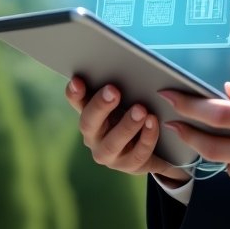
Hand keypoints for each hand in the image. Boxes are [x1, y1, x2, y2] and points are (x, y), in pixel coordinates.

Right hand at [65, 76, 189, 184]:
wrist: (154, 147)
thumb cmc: (134, 113)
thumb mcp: (128, 99)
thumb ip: (121, 86)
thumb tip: (126, 62)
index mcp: (91, 114)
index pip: (77, 101)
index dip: (75, 93)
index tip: (77, 80)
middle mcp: (94, 135)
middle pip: (89, 123)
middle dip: (100, 106)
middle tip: (113, 90)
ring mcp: (110, 154)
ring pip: (112, 143)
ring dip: (126, 125)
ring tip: (141, 109)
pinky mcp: (129, 166)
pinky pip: (137, 154)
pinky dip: (147, 137)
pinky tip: (153, 123)